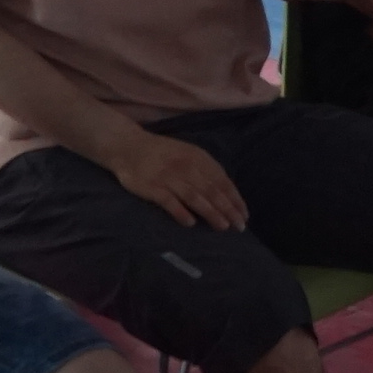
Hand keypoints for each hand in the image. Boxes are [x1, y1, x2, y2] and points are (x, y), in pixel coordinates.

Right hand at [112, 130, 248, 229]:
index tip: (244, 215)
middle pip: (211, 190)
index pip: (222, 180)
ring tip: (223, 227)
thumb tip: (227, 194)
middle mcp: (186, 166)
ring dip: (210, 212)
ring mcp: (168, 177)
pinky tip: (190, 223)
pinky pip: (168, 201)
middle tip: (239, 226)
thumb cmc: (163, 153)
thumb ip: (206, 171)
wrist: (128, 145)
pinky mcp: (151, 186)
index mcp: (198, 158)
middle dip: (228, 209)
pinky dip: (180, 212)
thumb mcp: (188, 154)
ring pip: (194, 196)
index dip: (234, 199)